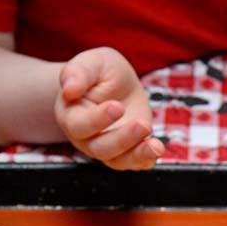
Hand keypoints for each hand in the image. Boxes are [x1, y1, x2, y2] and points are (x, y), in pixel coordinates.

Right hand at [54, 47, 164, 169]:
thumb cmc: (98, 73)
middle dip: (123, 139)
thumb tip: (69, 88)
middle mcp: (85, 138)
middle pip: (100, 148)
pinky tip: (157, 149)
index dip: (97, 120)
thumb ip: (78, 72)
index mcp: (70, 115)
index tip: (117, 106)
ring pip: (118, 160)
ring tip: (156, 146)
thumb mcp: (91, 63)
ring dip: (138, 155)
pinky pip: (134, 163)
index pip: (79, 125)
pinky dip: (146, 159)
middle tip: (142, 124)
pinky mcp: (126, 151)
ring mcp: (106, 148)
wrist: (115, 82)